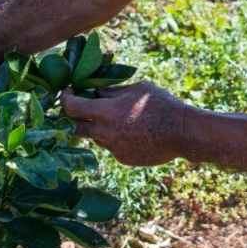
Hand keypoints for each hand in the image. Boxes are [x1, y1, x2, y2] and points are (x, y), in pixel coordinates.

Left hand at [60, 81, 189, 165]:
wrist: (182, 132)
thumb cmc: (161, 104)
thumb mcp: (136, 89)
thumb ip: (112, 91)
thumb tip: (94, 91)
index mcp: (106, 112)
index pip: (71, 107)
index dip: (65, 98)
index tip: (67, 92)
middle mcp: (105, 133)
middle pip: (74, 128)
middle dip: (70, 117)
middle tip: (76, 108)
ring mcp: (114, 148)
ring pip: (95, 137)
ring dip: (97, 127)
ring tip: (115, 117)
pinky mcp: (123, 158)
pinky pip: (111, 146)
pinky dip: (114, 137)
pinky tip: (131, 131)